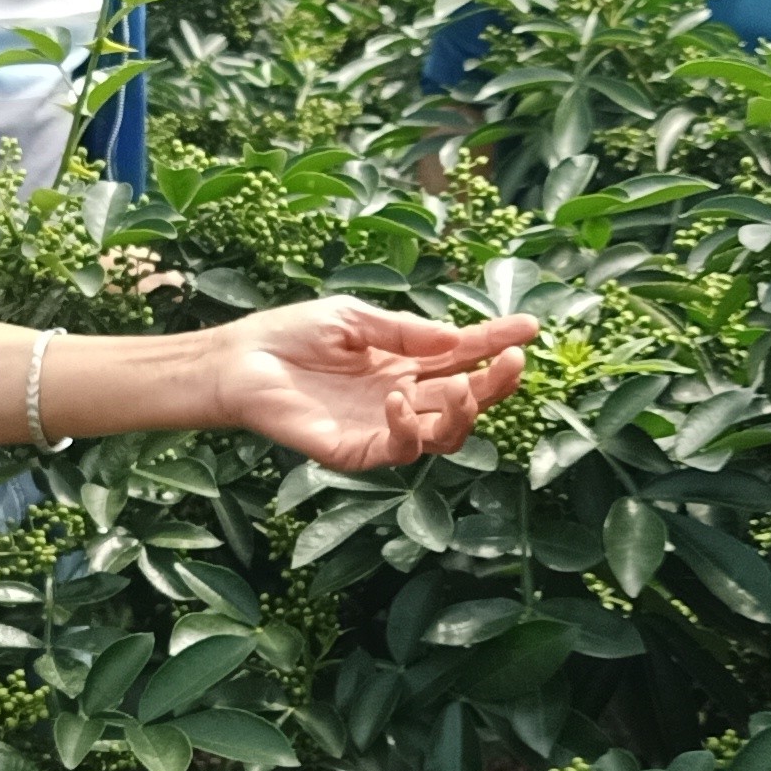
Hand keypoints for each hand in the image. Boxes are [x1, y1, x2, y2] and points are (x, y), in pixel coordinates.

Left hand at [200, 301, 534, 473]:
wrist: (240, 361)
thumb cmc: (291, 336)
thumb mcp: (354, 319)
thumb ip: (402, 331)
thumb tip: (454, 339)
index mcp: (405, 362)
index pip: (461, 356)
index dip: (496, 343)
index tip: (530, 327)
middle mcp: (401, 397)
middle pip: (465, 400)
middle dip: (495, 383)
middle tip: (511, 362)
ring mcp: (380, 426)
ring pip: (443, 435)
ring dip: (462, 413)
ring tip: (462, 387)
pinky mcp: (354, 450)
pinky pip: (395, 452)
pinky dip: (405, 428)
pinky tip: (396, 399)